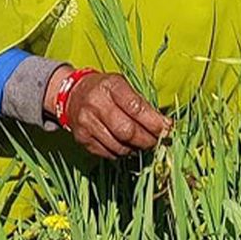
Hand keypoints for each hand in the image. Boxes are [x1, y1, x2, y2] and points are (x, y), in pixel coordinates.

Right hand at [47, 68, 171, 158]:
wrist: (72, 94)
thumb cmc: (105, 89)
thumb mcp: (123, 85)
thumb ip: (142, 103)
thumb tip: (164, 124)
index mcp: (111, 86)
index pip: (136, 108)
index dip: (155, 122)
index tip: (168, 129)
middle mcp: (96, 105)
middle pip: (127, 131)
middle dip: (148, 140)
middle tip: (159, 141)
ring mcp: (87, 124)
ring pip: (118, 146)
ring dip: (136, 149)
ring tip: (145, 145)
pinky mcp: (82, 139)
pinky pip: (107, 153)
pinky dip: (122, 153)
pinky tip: (129, 147)